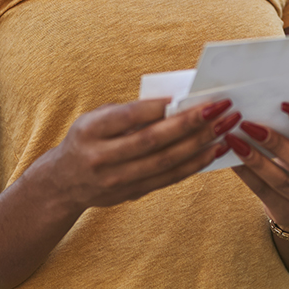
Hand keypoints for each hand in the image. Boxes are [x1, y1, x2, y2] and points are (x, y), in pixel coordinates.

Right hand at [44, 98, 238, 211]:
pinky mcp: (131, 193)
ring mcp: (116, 180)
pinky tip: (213, 151)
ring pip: (165, 162)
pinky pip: (168, 179)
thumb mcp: (97, 118)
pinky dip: (193, 164)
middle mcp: (100, 157)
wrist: (63, 182)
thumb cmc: (88, 138)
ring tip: (224, 128)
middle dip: (190, 123)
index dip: (159, 107)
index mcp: (90, 131)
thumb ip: (130, 112)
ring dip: (199, 145)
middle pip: (152, 140)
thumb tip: (176, 102)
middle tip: (220, 108)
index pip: (129, 117)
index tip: (188, 95)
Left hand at [226, 102, 288, 232]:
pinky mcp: (288, 214)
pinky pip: (263, 192)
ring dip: (255, 159)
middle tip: (250, 124)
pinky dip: (246, 173)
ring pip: (281, 180)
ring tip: (235, 141)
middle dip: (276, 142)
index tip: (287, 107)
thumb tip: (272, 104)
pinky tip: (232, 159)